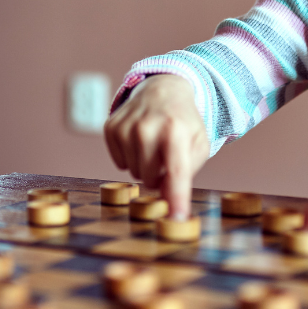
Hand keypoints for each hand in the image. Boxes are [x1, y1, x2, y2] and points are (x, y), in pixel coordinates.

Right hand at [103, 75, 210, 219]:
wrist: (163, 89)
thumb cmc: (183, 123)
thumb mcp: (197, 145)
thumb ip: (185, 175)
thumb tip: (169, 203)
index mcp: (176, 132)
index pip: (176, 173)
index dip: (177, 198)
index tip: (177, 218)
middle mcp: (147, 128)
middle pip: (148, 179)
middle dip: (158, 175)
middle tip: (166, 155)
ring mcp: (125, 127)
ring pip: (132, 173)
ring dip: (144, 166)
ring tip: (154, 145)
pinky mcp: (110, 127)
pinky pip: (119, 163)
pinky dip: (130, 157)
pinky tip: (138, 140)